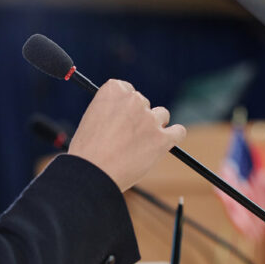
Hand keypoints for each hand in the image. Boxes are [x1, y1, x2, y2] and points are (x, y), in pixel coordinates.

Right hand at [68, 80, 185, 191]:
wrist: (92, 173)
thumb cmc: (87, 151)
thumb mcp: (91, 119)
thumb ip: (109, 111)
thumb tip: (124, 116)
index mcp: (113, 90)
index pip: (127, 90)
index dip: (125, 106)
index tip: (123, 117)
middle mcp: (133, 100)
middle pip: (144, 103)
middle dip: (139, 117)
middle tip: (128, 137)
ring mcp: (150, 119)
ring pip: (161, 115)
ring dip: (155, 127)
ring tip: (140, 145)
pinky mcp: (162, 138)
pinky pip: (178, 131)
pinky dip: (174, 136)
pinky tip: (166, 143)